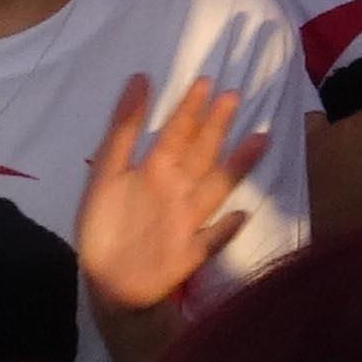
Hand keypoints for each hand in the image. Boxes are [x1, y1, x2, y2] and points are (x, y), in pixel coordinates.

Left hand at [71, 74, 268, 318]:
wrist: (102, 283)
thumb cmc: (100, 226)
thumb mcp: (105, 172)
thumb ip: (123, 129)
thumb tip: (139, 78)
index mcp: (154, 170)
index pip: (175, 133)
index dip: (189, 109)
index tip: (206, 82)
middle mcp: (176, 190)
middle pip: (201, 153)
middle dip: (216, 126)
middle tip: (233, 95)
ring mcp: (187, 221)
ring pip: (216, 188)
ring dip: (237, 166)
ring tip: (261, 140)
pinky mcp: (191, 253)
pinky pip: (213, 239)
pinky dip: (227, 229)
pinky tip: (243, 215)